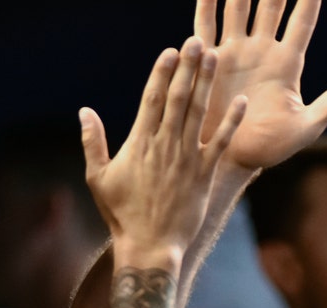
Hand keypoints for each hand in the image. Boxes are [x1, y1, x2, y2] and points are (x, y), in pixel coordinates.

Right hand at [79, 37, 246, 268]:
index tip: (170, 51)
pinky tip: (242, 101)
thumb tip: (84, 111)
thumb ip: (93, 142)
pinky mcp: (204, 174)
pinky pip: (222, 142)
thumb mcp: (98, 178)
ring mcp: (186, 158)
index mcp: (139, 142)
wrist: (150, 246)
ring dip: (206, 83)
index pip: (152, 98)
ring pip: (198, 112)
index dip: (162, 72)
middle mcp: (164, 145)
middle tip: (196, 41)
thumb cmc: (121, 215)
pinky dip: (232, 121)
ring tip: (214, 57)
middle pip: (178, 97)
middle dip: (187, 67)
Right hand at [193, 0, 326, 169]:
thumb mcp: (305, 127)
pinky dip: (207, 5)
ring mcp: (235, 52)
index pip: (302, 23)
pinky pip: (207, 26)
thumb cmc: (271, 148)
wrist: (232, 159)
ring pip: (238, 8)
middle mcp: (261, 52)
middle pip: (271, 6)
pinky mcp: (210, 60)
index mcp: (287, 64)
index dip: (309, 1)